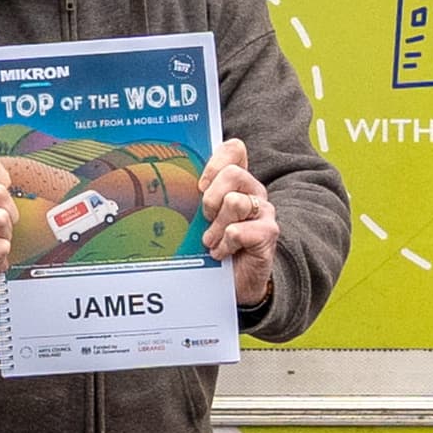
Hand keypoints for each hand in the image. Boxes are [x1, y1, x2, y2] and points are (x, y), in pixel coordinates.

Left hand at [200, 137, 277, 307]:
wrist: (232, 283)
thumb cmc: (211, 245)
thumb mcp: (197, 217)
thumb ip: (191, 196)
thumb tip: (164, 179)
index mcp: (236, 181)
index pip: (234, 149)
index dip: (215, 162)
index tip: (200, 186)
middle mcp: (253, 191)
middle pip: (232, 173)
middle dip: (210, 198)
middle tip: (205, 219)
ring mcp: (263, 211)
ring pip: (234, 202)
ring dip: (215, 227)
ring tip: (211, 241)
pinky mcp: (268, 233)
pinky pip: (238, 231)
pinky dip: (224, 245)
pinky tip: (221, 253)